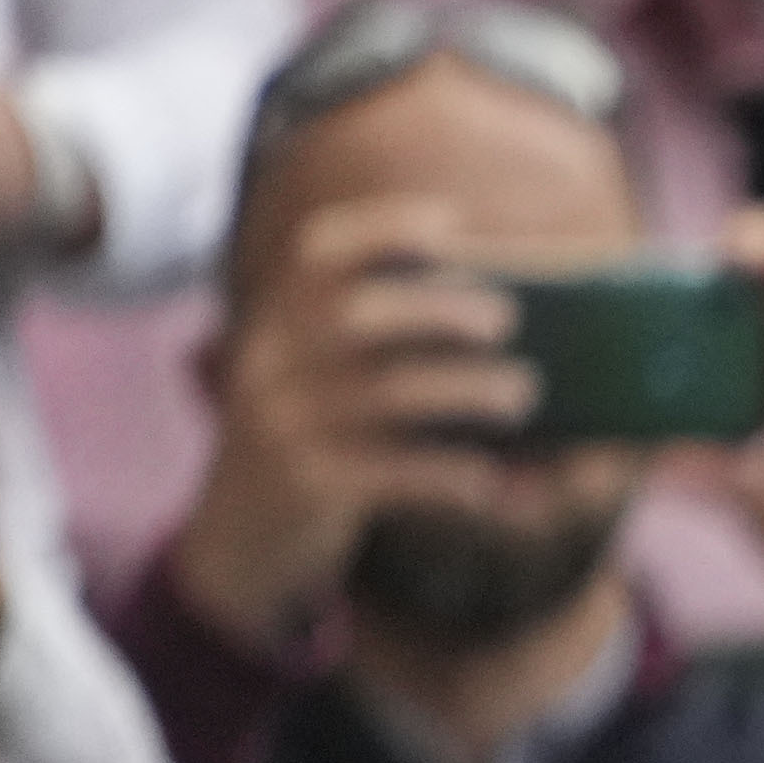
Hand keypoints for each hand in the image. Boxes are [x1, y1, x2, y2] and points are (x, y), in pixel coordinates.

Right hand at [166, 197, 538, 649]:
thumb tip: (502, 317)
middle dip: (438, 307)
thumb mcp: (322, 386)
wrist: (241, 541)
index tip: (449, 222)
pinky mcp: (309, 487)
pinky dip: (453, 473)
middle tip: (507, 318)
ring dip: (465, 388)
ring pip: (384, 393)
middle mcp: (273, 363)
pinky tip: (494, 480)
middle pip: (354, 313)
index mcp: (280, 325)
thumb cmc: (318, 447)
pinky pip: (394, 473)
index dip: (381, 228)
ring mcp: (285, 425)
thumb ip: (378, 347)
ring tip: (522, 394)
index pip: (316, 253)